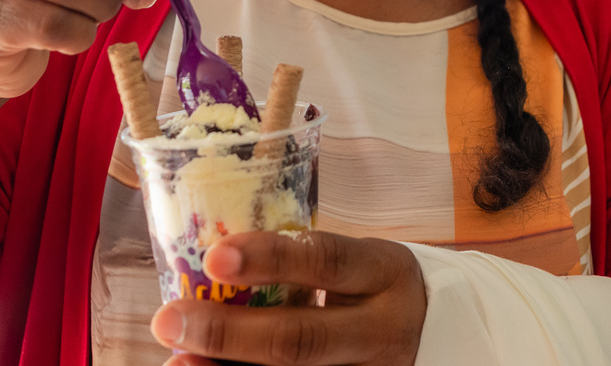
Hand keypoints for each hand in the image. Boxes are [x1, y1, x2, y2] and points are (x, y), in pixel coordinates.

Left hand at [152, 231, 426, 365]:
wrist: (440, 330)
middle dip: (228, 333)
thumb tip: (210, 268)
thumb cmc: (375, 287)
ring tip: (177, 360)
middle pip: (300, 339)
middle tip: (170, 319)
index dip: (270, 259)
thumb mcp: (358, 264)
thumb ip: (303, 267)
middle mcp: (380, 330)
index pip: (325, 261)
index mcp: (382, 273)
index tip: (215, 254)